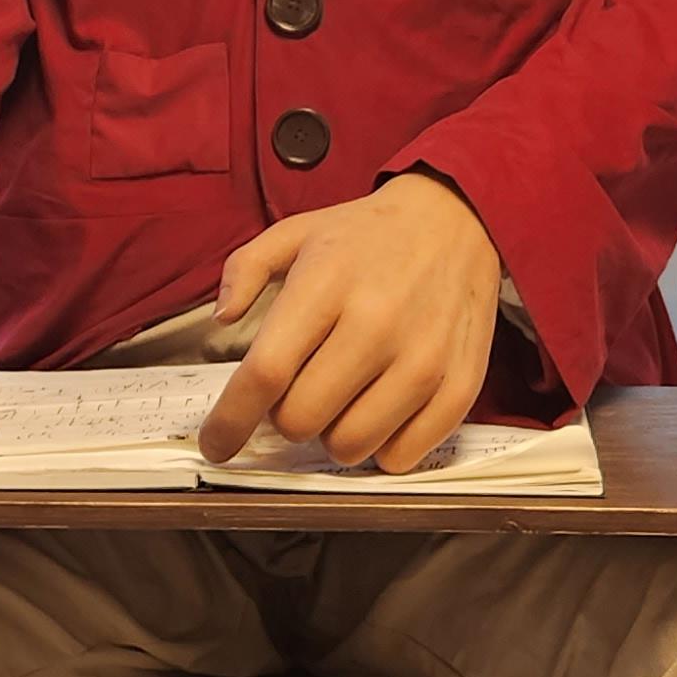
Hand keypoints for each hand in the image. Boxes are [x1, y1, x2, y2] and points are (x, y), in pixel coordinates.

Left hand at [197, 174, 501, 472]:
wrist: (457, 220)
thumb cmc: (368, 235)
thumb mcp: (296, 232)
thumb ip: (245, 269)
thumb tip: (222, 319)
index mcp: (326, 285)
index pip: (267, 372)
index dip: (231, 419)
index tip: (216, 443)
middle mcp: (376, 324)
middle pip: (300, 419)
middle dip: (286, 415)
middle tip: (301, 387)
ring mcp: (423, 360)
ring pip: (348, 446)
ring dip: (332, 432)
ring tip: (343, 396)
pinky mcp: (459, 385)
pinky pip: (400, 456)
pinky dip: (380, 447)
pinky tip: (379, 411)